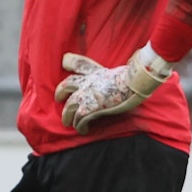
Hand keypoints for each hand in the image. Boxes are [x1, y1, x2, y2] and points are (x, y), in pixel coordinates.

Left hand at [54, 48, 172, 133]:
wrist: (133, 83)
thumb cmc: (132, 77)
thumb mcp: (119, 70)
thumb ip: (114, 73)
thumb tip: (125, 72)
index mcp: (94, 73)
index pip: (79, 64)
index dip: (70, 62)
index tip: (64, 61)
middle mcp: (86, 83)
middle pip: (66, 85)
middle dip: (60, 92)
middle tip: (58, 99)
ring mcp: (86, 96)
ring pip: (69, 106)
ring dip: (67, 116)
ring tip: (67, 123)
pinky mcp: (90, 109)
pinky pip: (80, 120)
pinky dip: (80, 126)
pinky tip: (82, 130)